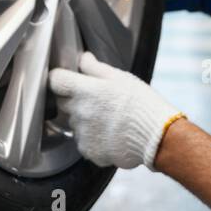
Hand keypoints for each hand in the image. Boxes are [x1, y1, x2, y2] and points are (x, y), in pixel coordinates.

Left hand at [48, 52, 184, 169]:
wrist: (155, 136)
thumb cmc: (141, 103)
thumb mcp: (120, 77)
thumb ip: (95, 67)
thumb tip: (83, 58)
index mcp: (84, 91)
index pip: (55, 80)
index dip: (61, 78)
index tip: (68, 79)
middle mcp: (78, 113)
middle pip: (62, 102)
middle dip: (74, 99)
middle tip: (97, 100)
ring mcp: (82, 134)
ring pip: (74, 123)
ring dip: (85, 120)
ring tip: (109, 119)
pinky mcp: (88, 151)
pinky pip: (84, 141)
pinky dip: (93, 138)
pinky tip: (110, 133)